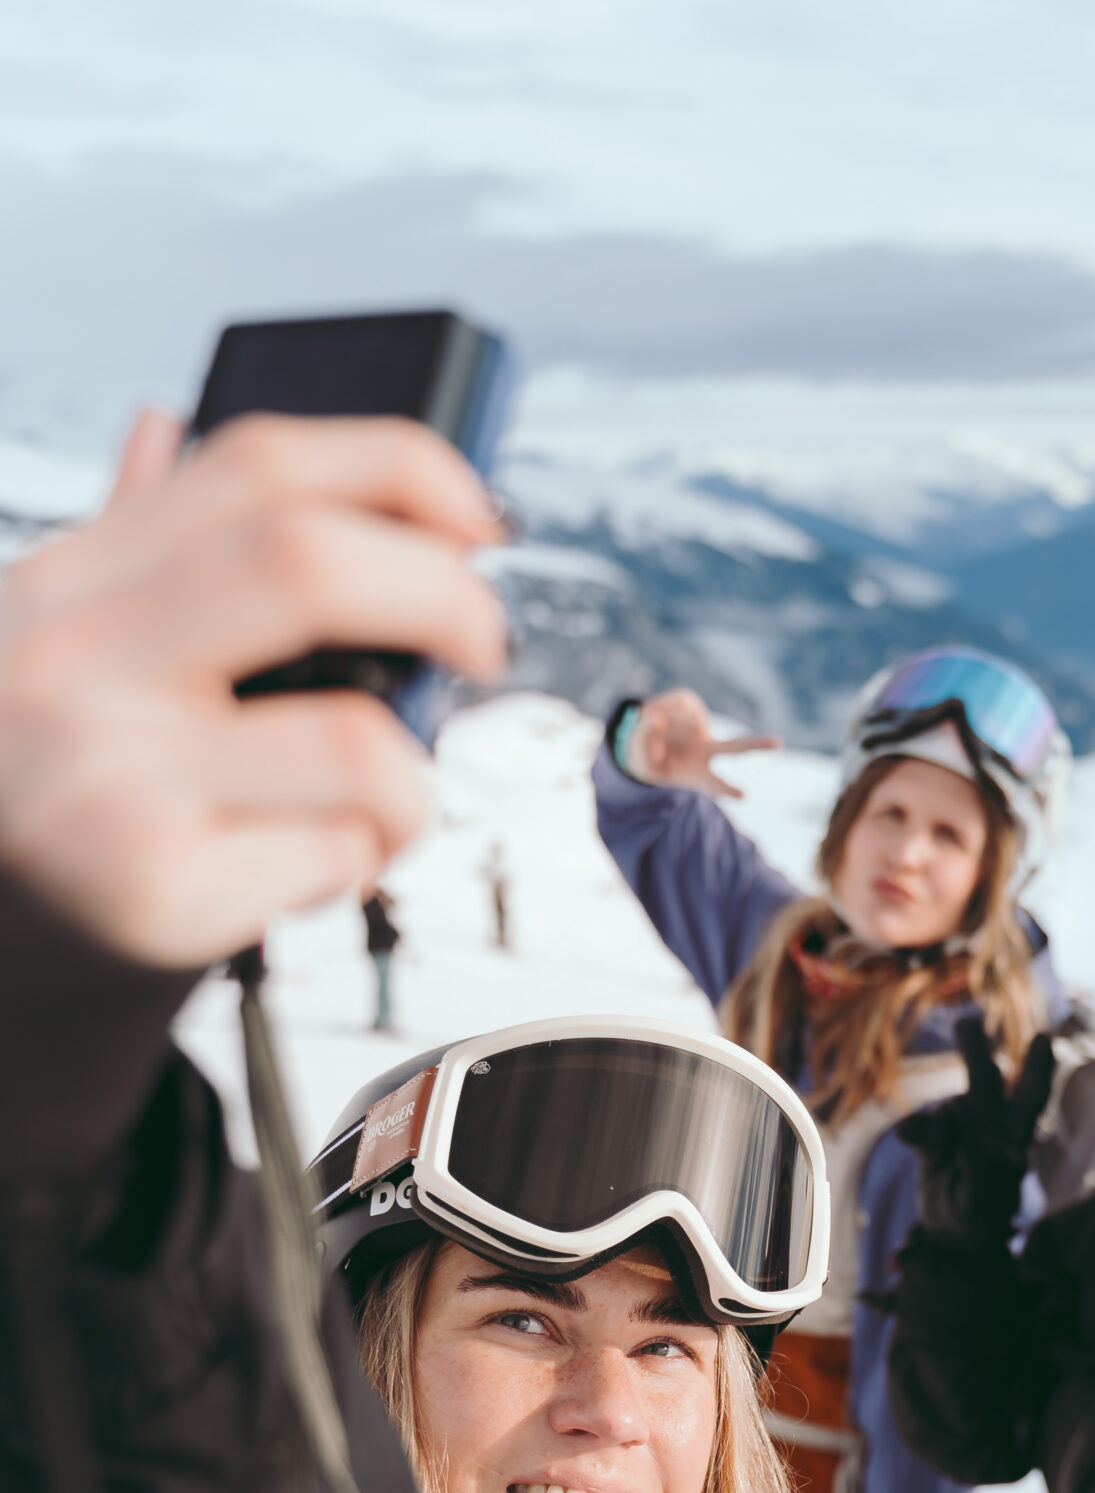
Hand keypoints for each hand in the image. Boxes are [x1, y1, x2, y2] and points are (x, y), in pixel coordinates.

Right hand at [0, 409, 506, 966]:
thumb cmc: (39, 797)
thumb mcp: (49, 648)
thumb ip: (121, 551)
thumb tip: (161, 428)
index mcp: (69, 583)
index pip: (256, 466)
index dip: (400, 469)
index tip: (475, 517)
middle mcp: (77, 665)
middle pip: (309, 563)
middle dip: (444, 596)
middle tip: (482, 644)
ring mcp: (112, 781)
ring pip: (360, 746)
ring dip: (408, 785)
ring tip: (363, 808)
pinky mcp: (153, 893)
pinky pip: (337, 857)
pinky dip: (352, 868)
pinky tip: (291, 872)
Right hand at [625, 689, 778, 798]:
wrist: (642, 740)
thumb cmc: (647, 759)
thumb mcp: (640, 760)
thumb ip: (645, 740)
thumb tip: (656, 717)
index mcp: (697, 773)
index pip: (714, 784)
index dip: (726, 789)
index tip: (743, 796)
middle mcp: (705, 750)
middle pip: (735, 747)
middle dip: (755, 745)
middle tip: (779, 743)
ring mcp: (701, 728)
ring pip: (687, 719)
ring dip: (661, 722)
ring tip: (648, 726)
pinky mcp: (691, 705)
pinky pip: (674, 703)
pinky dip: (659, 708)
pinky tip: (653, 713)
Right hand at [897, 1017, 1054, 1240]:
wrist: (955, 1233)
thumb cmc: (982, 1212)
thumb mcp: (986, 1193)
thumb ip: (975, 1158)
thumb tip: (952, 1120)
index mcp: (1013, 1138)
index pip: (1030, 1099)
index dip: (1038, 1069)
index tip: (1044, 1039)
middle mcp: (989, 1124)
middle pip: (986, 1080)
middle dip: (978, 1051)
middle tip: (966, 1024)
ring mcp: (960, 1128)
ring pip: (953, 1100)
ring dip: (961, 1066)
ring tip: (965, 1032)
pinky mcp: (933, 1140)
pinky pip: (922, 1130)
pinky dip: (915, 1133)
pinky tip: (909, 1139)